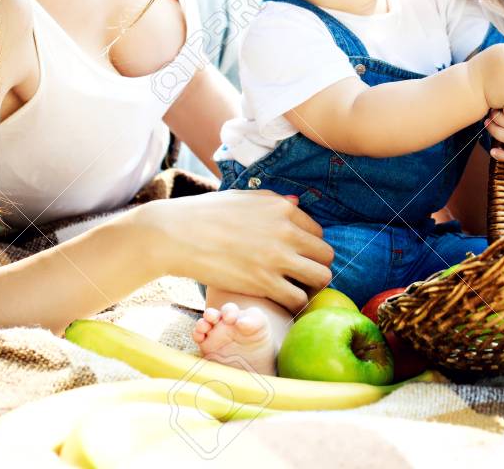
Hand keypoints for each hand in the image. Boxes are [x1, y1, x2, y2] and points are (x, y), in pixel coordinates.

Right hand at [134, 190, 333, 311]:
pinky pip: (298, 299)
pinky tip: (281, 302)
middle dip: (316, 267)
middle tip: (300, 277)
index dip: (309, 248)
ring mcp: (277, 258)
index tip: (297, 258)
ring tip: (295, 291)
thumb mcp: (244, 198)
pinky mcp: (264, 282)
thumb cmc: (206, 214)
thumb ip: (275, 202)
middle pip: (326, 255)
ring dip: (311, 287)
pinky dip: (294, 304)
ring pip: (321, 278)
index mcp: (283, 208)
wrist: (177, 233)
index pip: (318, 232)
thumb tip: (298, 204)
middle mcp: (286, 231)